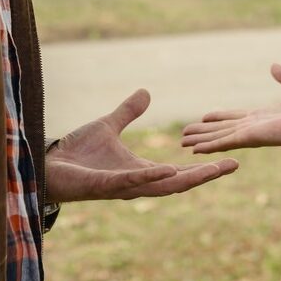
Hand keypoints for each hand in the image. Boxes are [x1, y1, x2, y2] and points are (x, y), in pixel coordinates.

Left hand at [45, 89, 238, 202]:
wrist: (47, 165)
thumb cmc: (75, 153)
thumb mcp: (108, 126)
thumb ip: (128, 113)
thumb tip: (147, 93)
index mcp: (141, 171)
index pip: (179, 171)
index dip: (204, 166)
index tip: (230, 159)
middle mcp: (137, 183)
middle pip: (179, 182)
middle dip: (206, 175)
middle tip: (233, 164)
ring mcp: (122, 186)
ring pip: (162, 186)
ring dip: (187, 178)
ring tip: (212, 171)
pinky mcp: (105, 185)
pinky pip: (132, 182)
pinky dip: (150, 176)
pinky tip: (168, 169)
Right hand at [180, 63, 280, 161]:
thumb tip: (274, 65)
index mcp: (262, 117)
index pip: (235, 117)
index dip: (219, 118)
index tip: (204, 117)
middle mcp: (253, 127)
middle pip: (222, 129)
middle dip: (204, 132)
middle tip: (185, 135)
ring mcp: (250, 134)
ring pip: (219, 136)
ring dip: (201, 140)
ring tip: (183, 142)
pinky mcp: (250, 138)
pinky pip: (225, 141)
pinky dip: (209, 145)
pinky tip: (194, 149)